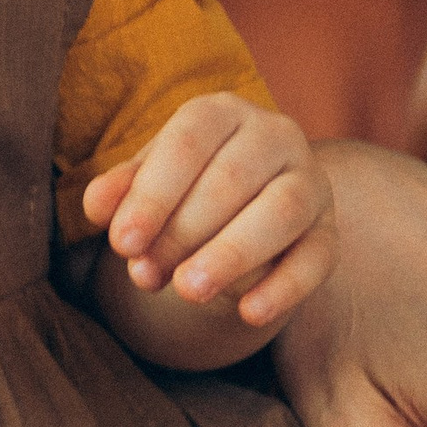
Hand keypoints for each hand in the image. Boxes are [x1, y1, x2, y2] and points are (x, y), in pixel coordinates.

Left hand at [82, 93, 335, 333]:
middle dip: (182, 232)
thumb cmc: (184, 188)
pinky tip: (248, 313)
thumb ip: (122, 191)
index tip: (122, 243)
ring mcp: (310, 181)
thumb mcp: (148, 183)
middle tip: (146, 275)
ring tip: (187, 292)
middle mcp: (275, 135)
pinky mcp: (328, 231)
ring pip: (281, 212)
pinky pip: (317, 258)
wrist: (242, 207)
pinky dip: (284, 288)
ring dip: (232, 254)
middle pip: (232, 178)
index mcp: (221, 112)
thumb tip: (97, 206)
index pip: (188, 142)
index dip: (152, 194)